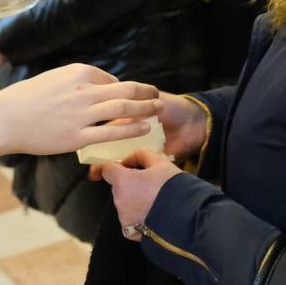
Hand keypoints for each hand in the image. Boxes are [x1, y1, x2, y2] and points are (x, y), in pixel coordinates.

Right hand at [0, 63, 160, 156]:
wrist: (3, 119)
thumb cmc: (24, 99)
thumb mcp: (53, 78)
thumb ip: (76, 81)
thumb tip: (97, 86)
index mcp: (78, 73)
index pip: (110, 79)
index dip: (124, 89)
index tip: (131, 95)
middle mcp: (84, 91)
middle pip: (125, 90)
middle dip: (145, 92)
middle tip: (158, 94)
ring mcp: (82, 114)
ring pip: (124, 109)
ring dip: (146, 108)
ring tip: (159, 108)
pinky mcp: (77, 136)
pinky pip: (112, 132)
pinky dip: (132, 129)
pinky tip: (145, 128)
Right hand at [87, 89, 208, 180]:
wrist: (197, 121)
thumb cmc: (174, 107)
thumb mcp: (149, 102)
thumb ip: (130, 109)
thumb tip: (109, 117)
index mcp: (132, 119)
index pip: (110, 130)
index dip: (99, 140)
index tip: (88, 151)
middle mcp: (135, 134)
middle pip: (115, 149)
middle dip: (103, 160)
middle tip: (92, 171)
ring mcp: (144, 149)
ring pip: (125, 161)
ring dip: (114, 170)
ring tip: (100, 178)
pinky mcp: (155, 160)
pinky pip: (141, 169)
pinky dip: (132, 175)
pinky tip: (122, 182)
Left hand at [101, 150, 182, 238]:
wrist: (186, 218)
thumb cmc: (172, 186)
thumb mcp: (161, 163)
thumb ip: (142, 156)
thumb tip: (132, 159)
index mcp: (122, 181)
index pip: (107, 170)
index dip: (116, 167)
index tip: (126, 167)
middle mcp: (118, 200)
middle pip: (118, 188)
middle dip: (130, 184)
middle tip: (150, 184)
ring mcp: (124, 218)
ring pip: (125, 204)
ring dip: (134, 200)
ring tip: (155, 201)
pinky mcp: (130, 233)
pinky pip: (131, 220)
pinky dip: (139, 216)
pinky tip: (154, 214)